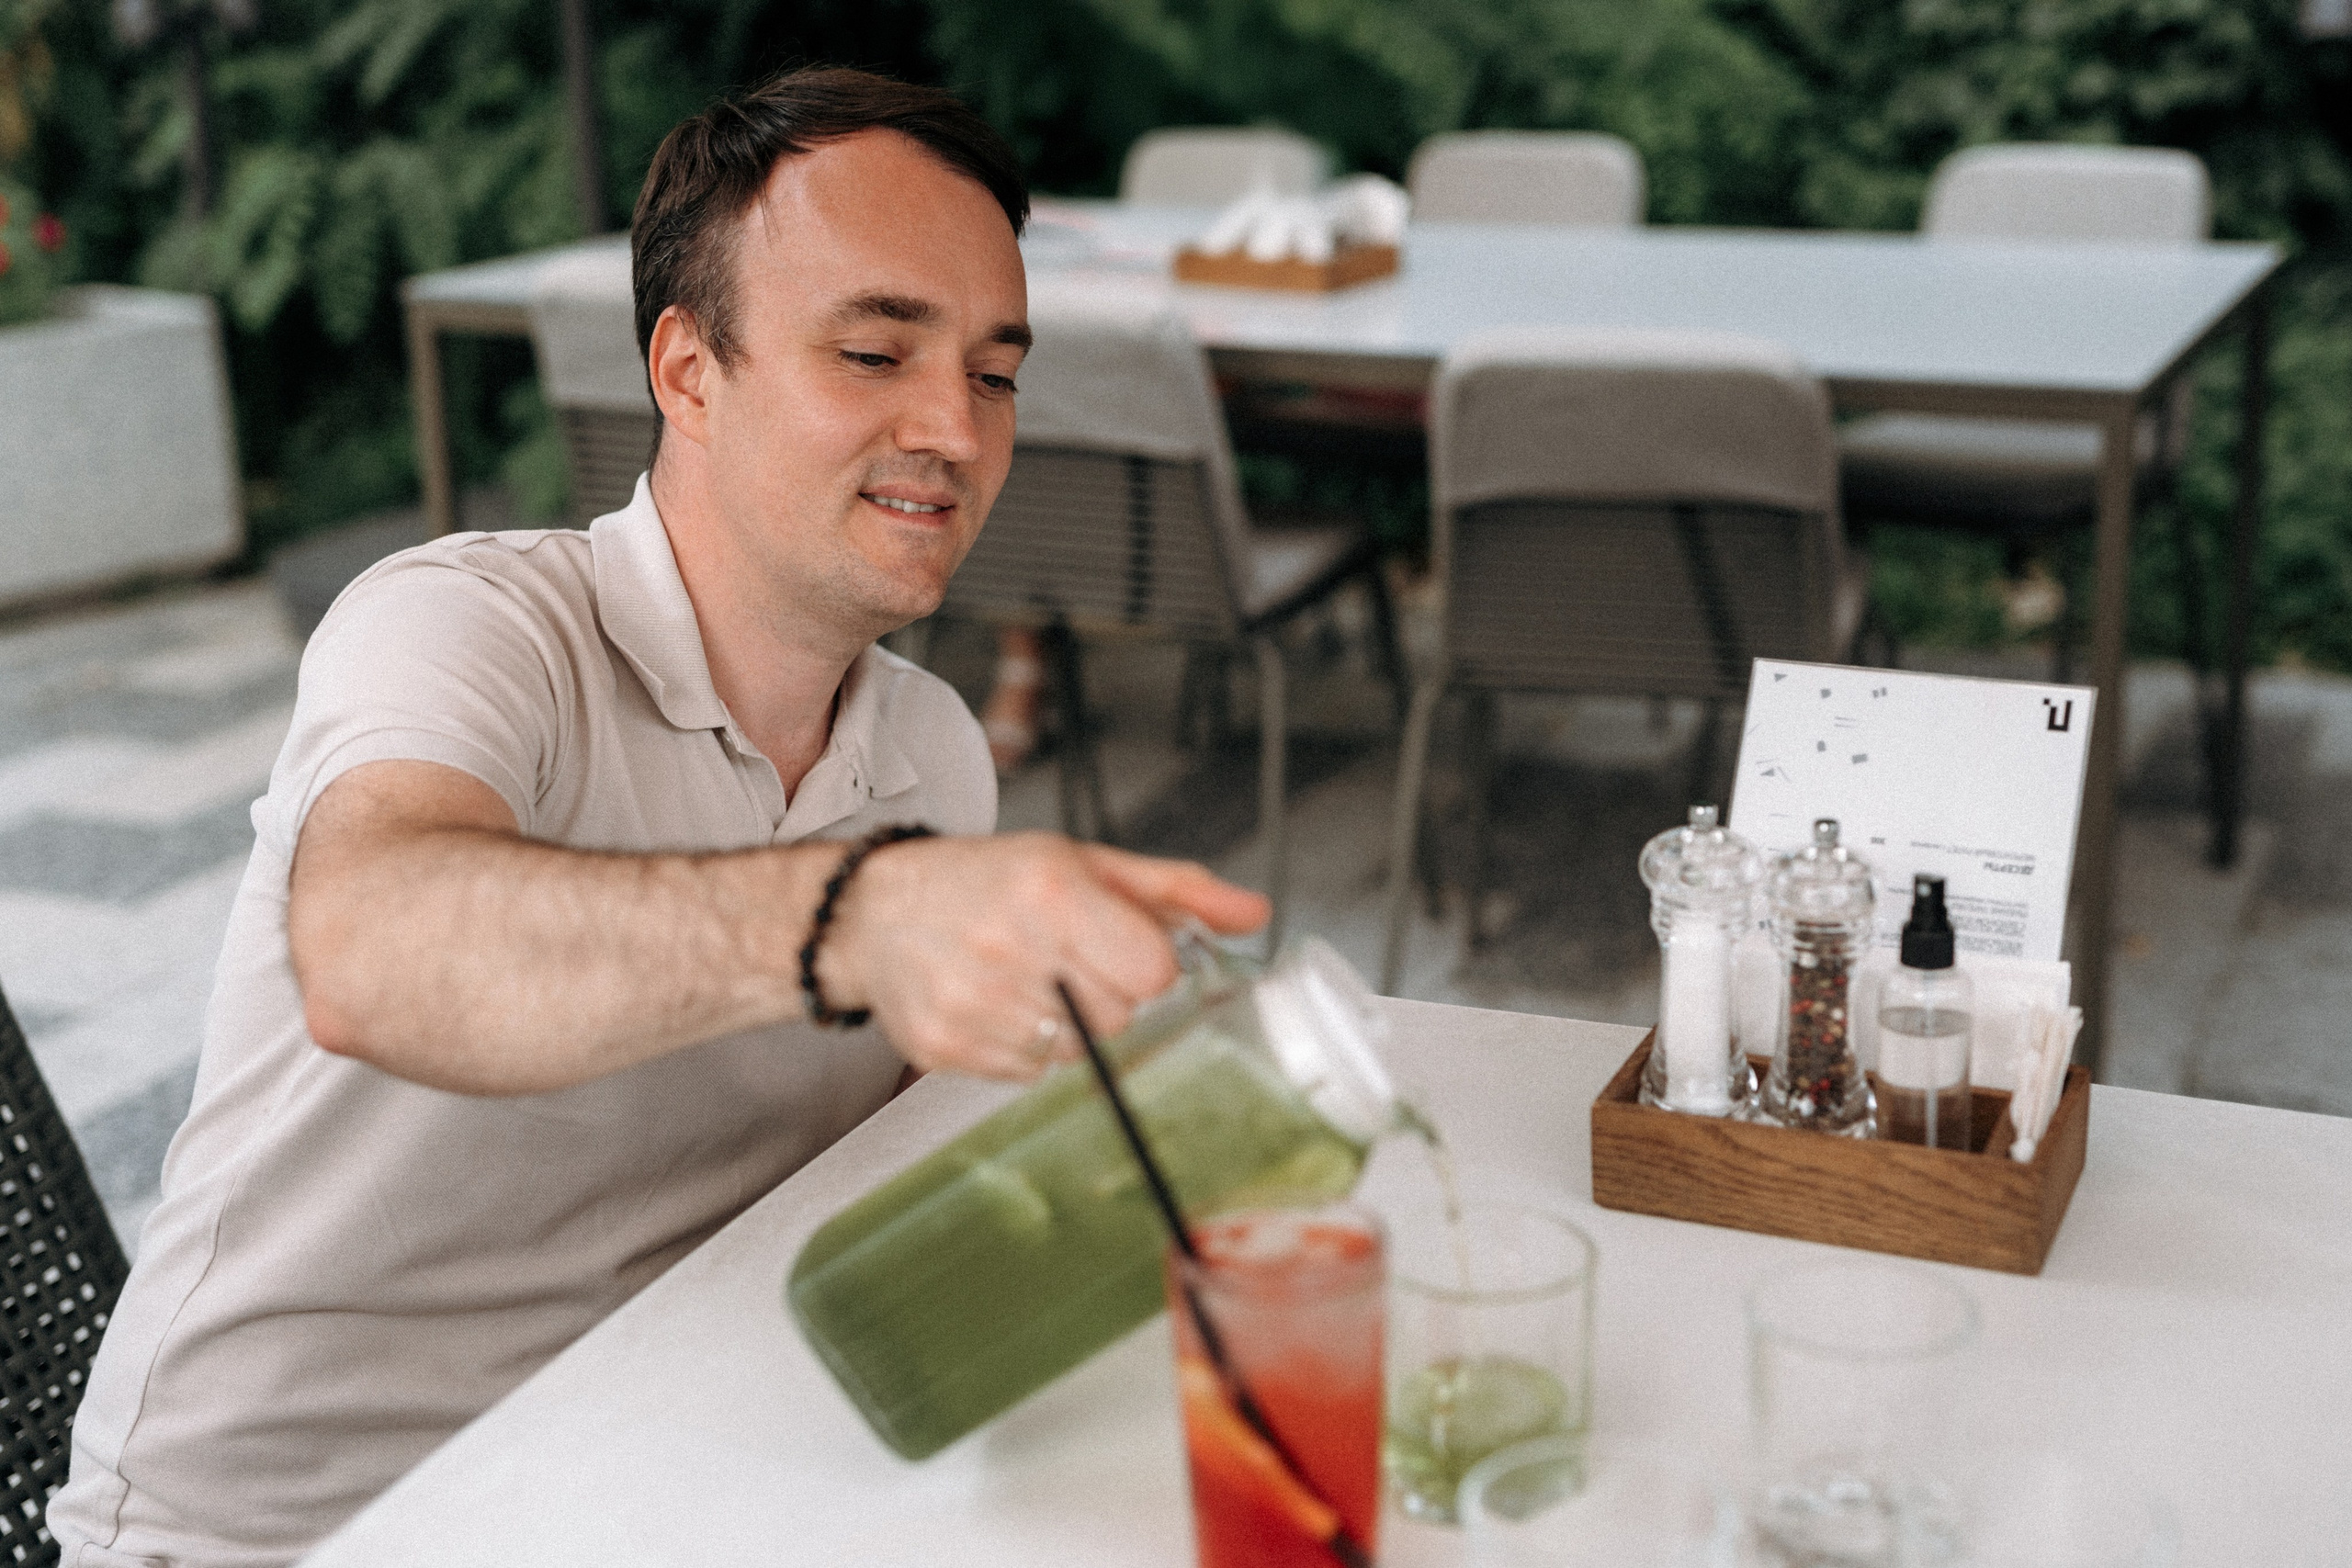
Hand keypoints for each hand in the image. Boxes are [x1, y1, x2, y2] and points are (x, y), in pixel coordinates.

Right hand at [818, 832, 1268, 1079]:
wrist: (876, 910)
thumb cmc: (990, 881)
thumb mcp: (1085, 863)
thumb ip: (1177, 891)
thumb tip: (1256, 914)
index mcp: (1050, 892)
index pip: (1152, 971)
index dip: (1147, 964)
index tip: (1121, 949)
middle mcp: (1007, 949)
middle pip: (1118, 1019)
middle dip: (1109, 996)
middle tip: (1069, 963)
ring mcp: (971, 1005)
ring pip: (1076, 1054)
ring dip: (1069, 1026)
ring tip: (1031, 982)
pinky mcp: (944, 1048)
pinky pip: (1028, 1074)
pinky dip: (1026, 1049)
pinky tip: (1000, 1006)